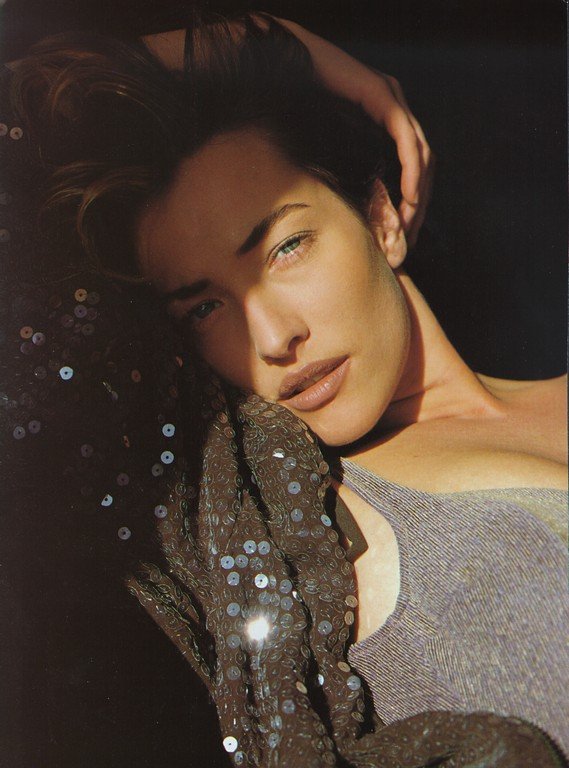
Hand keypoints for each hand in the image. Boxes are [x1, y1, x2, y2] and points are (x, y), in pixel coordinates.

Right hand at [278, 19, 433, 249]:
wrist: (288, 65)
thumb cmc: (300, 103)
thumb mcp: (330, 142)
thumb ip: (347, 163)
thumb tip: (351, 201)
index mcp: (387, 116)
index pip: (413, 163)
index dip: (413, 198)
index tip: (405, 230)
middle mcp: (396, 106)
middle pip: (424, 162)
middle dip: (420, 202)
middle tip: (410, 235)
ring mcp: (392, 98)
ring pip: (421, 153)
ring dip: (419, 192)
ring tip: (408, 222)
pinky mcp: (383, 96)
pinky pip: (406, 139)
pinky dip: (411, 169)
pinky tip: (409, 195)